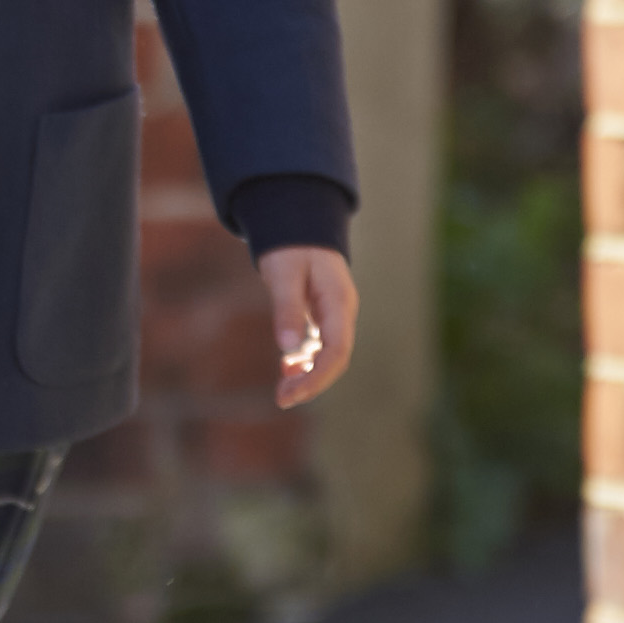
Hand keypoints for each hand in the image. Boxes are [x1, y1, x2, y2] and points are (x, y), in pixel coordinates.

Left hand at [262, 245, 356, 407]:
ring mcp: (335, 316)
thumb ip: (287, 308)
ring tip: (282, 392)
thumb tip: (287, 348)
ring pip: (328, 356)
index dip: (316, 378)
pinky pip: (319, 346)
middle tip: (281, 398)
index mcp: (339, 303)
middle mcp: (342, 313)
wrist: (300, 224)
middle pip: (335, 359)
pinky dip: (304, 361)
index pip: (336, 351)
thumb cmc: (291, 247)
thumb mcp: (284, 274)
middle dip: (311, 383)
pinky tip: (286, 370)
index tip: (290, 394)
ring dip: (308, 376)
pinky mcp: (324, 316)